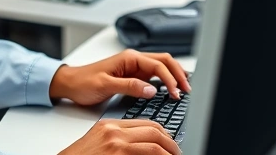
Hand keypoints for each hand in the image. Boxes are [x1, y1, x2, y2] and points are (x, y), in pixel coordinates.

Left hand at [49, 50, 190, 106]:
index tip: (176, 93)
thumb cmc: (83, 81)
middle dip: (178, 74)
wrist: (70, 83)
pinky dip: (166, 80)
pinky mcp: (133, 75)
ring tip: (184, 89)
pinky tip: (171, 88)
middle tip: (187, 90)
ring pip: (161, 67)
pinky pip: (154, 75)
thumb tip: (151, 89)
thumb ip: (129, 86)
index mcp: (129, 58)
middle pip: (165, 61)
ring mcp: (134, 67)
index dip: (170, 79)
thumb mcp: (105, 84)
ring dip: (174, 76)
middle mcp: (134, 60)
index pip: (158, 65)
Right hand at [58, 119, 181, 154]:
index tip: (169, 142)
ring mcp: (117, 144)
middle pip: (153, 131)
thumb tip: (141, 145)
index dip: (162, 133)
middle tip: (177, 152)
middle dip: (170, 142)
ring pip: (155, 145)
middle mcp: (114, 131)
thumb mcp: (98, 142)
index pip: (145, 124)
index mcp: (110, 125)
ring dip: (169, 153)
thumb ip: (118, 140)